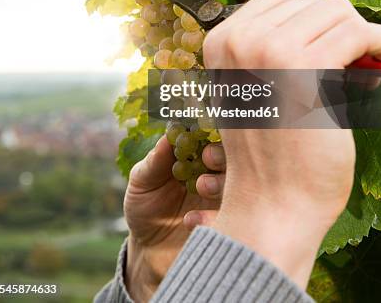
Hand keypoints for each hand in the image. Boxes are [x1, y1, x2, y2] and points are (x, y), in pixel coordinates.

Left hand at [124, 135, 225, 301]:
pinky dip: (213, 215)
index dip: (207, 129)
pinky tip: (190, 220)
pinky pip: (233, 216)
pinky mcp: (229, 223)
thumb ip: (155, 161)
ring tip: (201, 186)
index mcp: (197, 153)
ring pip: (238, 182)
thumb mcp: (142, 182)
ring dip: (222, 180)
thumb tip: (168, 136)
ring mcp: (226, 197)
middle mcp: (216, 171)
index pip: (209, 134)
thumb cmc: (145, 207)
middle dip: (222, 152)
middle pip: (232, 154)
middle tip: (207, 157)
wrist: (150, 251)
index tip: (199, 130)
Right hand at [203, 0, 380, 288]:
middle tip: (349, 63)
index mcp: (221, 41)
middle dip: (337, 28)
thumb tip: (334, 19)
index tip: (328, 47)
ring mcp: (269, 49)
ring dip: (359, 34)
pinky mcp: (305, 68)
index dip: (311, 21)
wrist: (271, 202)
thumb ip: (274, 50)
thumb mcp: (253, 89)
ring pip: (337, 10)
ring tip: (364, 65)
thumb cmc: (270, 152)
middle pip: (311, 0)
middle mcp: (240, 38)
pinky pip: (358, 32)